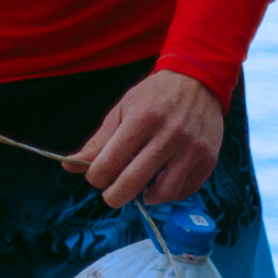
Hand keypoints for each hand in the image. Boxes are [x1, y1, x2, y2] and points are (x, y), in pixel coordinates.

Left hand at [67, 70, 224, 207]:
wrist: (199, 81)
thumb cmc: (154, 96)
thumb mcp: (123, 109)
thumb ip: (98, 141)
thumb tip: (69, 166)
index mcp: (142, 120)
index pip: (108, 164)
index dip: (95, 177)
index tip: (97, 176)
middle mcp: (168, 136)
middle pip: (132, 183)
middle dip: (114, 196)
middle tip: (112, 194)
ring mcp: (192, 150)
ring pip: (162, 193)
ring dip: (146, 196)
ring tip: (141, 186)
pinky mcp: (208, 160)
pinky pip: (185, 190)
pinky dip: (170, 193)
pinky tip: (163, 180)